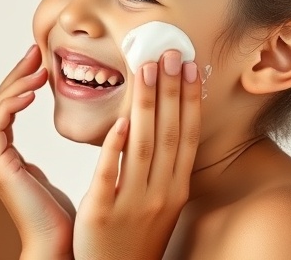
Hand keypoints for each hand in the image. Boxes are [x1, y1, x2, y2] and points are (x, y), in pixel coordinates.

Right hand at [0, 46, 75, 259]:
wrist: (66, 250)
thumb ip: (72, 146)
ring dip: (14, 83)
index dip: (23, 80)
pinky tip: (30, 92)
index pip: (9, 105)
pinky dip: (10, 104)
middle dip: (17, 74)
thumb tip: (100, 119)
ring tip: (36, 66)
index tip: (43, 59)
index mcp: (11, 156)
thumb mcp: (74, 167)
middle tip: (36, 50)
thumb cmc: (76, 217)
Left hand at [73, 51, 200, 259]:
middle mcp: (160, 194)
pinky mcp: (102, 212)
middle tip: (169, 53)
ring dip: (147, 104)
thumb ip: (162, 167)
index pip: (188, 135)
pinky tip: (120, 121)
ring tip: (145, 70)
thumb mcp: (159, 202)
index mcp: (175, 189)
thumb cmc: (135, 236)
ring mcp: (133, 203)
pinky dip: (116, 146)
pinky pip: (110, 172)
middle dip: (171, 90)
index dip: (189, 99)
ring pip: (143, 145)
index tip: (189, 66)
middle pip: (170, 133)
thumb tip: (164, 125)